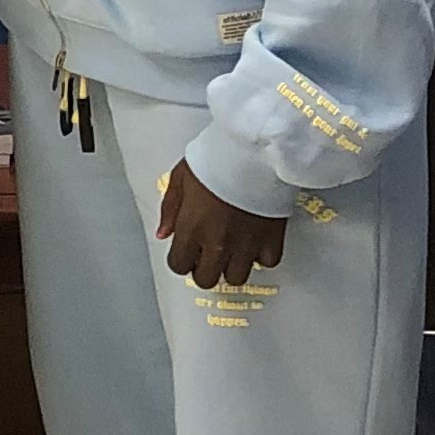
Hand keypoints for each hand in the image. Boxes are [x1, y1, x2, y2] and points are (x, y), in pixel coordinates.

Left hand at [158, 158, 288, 287]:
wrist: (252, 154)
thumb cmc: (214, 160)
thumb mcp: (179, 178)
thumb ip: (170, 210)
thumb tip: (163, 233)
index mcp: (191, 228)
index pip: (178, 265)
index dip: (180, 260)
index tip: (185, 252)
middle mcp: (217, 243)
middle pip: (206, 279)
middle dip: (203, 269)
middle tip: (206, 254)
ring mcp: (245, 245)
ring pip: (235, 278)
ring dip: (230, 266)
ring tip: (230, 248)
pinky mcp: (272, 241)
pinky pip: (266, 263)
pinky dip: (260, 256)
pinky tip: (253, 241)